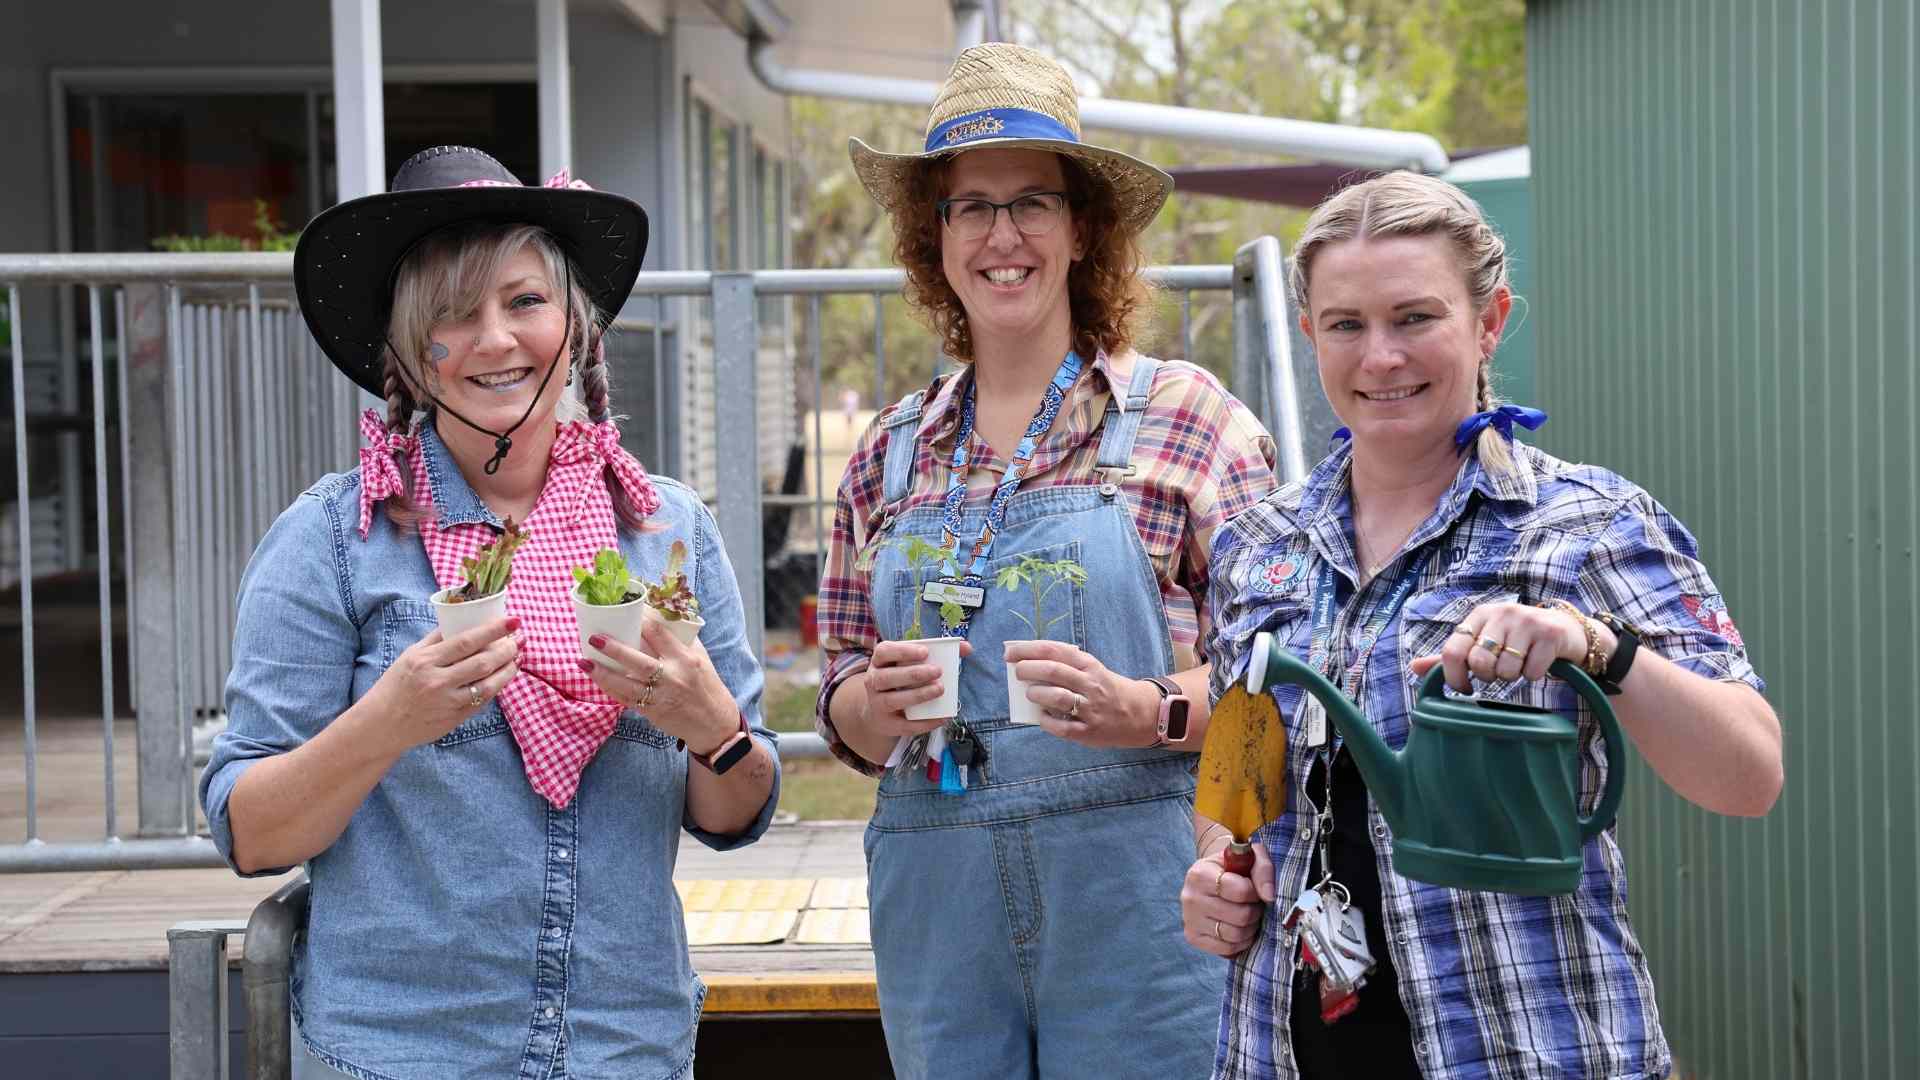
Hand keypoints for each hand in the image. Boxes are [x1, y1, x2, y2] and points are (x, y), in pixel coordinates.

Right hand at [371, 616, 519, 751]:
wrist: (381, 724)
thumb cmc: (395, 686)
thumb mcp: (410, 656)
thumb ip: (436, 639)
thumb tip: (461, 619)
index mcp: (425, 660)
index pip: (466, 641)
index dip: (493, 630)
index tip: (513, 620)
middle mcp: (437, 681)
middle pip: (483, 662)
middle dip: (507, 649)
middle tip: (519, 639)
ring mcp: (448, 702)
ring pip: (488, 684)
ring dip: (508, 669)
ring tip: (517, 656)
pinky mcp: (455, 719)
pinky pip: (483, 700)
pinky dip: (497, 687)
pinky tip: (504, 676)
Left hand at [579, 618, 737, 754]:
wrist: (713, 723)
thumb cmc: (706, 685)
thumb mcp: (700, 658)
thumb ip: (680, 640)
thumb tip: (657, 618)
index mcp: (685, 658)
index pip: (659, 634)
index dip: (640, 620)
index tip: (624, 611)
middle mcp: (672, 677)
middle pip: (638, 661)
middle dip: (614, 649)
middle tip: (595, 638)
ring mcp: (660, 696)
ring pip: (626, 684)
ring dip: (603, 673)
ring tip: (584, 662)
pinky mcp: (651, 712)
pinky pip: (625, 699)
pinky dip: (609, 689)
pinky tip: (596, 679)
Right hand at [861, 638, 973, 738]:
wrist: (880, 710)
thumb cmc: (902, 679)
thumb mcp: (912, 663)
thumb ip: (938, 653)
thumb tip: (967, 648)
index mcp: (880, 662)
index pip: (884, 652)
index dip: (903, 651)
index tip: (925, 651)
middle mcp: (873, 681)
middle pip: (887, 677)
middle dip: (913, 674)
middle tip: (938, 671)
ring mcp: (877, 704)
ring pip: (892, 700)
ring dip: (917, 695)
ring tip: (939, 689)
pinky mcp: (886, 724)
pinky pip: (904, 726)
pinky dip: (924, 723)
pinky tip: (941, 718)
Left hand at [1004, 640, 1158, 747]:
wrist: (1140, 714)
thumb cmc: (1106, 688)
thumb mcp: (1092, 669)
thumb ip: (1066, 664)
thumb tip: (1028, 662)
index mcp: (1089, 665)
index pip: (1054, 650)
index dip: (1027, 650)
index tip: (1009, 652)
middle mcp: (1090, 684)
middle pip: (1052, 671)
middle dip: (1027, 669)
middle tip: (1017, 672)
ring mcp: (1090, 709)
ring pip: (1056, 697)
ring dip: (1036, 694)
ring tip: (1030, 694)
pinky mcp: (1088, 731)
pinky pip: (1061, 727)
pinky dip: (1046, 720)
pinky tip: (1042, 716)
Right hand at [1181, 842, 1274, 957]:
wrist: (1214, 878)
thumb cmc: (1236, 867)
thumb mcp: (1252, 857)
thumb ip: (1263, 870)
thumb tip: (1269, 897)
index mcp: (1200, 873)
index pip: (1241, 891)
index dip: (1255, 892)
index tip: (1253, 889)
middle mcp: (1190, 897)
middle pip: (1241, 916)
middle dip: (1255, 912)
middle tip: (1254, 904)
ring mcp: (1189, 920)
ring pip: (1235, 935)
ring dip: (1250, 928)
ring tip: (1248, 916)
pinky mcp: (1193, 937)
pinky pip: (1227, 949)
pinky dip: (1240, 942)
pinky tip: (1239, 928)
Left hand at [1412, 601, 1589, 692]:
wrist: (1567, 630)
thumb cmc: (1517, 639)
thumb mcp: (1482, 641)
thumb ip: (1451, 657)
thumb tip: (1414, 668)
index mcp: (1479, 614)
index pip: (1453, 650)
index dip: (1454, 677)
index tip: (1464, 688)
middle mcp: (1501, 612)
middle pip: (1479, 663)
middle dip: (1488, 676)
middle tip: (1498, 671)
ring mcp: (1527, 621)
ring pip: (1505, 669)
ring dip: (1513, 676)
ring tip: (1520, 663)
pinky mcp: (1550, 635)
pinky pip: (1531, 672)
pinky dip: (1534, 675)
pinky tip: (1539, 663)